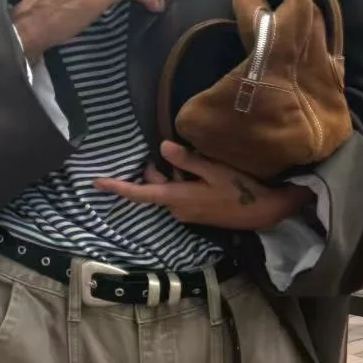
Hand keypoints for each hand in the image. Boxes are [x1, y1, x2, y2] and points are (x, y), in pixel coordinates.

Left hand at [94, 142, 313, 230]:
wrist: (264, 212)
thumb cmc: (240, 189)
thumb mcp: (214, 170)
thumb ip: (187, 161)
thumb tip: (162, 148)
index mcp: (177, 199)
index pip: (141, 193)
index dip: (118, 187)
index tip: (97, 182)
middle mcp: (177, 210)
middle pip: (154, 187)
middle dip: (155, 170)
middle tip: (172, 149)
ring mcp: (186, 214)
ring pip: (167, 190)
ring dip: (172, 175)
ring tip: (192, 159)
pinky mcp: (196, 214)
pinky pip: (179, 196)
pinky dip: (182, 182)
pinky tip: (201, 172)